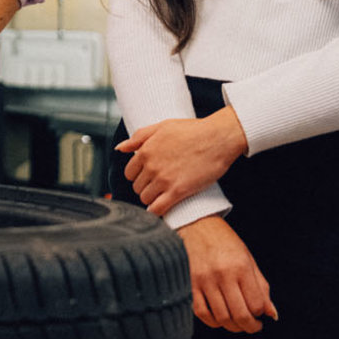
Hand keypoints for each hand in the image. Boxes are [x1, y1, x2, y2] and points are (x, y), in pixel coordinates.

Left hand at [117, 107, 247, 217]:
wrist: (218, 138)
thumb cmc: (193, 130)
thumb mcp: (162, 126)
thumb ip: (139, 137)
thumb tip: (120, 148)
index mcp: (145, 151)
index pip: (129, 173)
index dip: (138, 175)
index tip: (147, 177)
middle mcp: (151, 166)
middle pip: (137, 187)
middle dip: (145, 187)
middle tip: (157, 185)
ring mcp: (164, 180)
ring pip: (145, 198)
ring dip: (151, 199)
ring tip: (161, 195)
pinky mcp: (178, 191)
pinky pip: (158, 209)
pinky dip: (156, 211)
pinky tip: (160, 209)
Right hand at [177, 216, 276, 333]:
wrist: (195, 224)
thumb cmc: (224, 241)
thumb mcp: (248, 258)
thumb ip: (261, 286)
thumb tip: (271, 313)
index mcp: (241, 267)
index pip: (256, 305)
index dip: (260, 315)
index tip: (259, 315)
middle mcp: (222, 274)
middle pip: (239, 315)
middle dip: (249, 327)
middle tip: (251, 325)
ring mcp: (204, 280)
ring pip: (221, 318)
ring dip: (232, 326)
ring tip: (236, 322)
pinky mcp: (189, 284)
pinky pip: (202, 313)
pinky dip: (212, 322)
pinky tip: (219, 318)